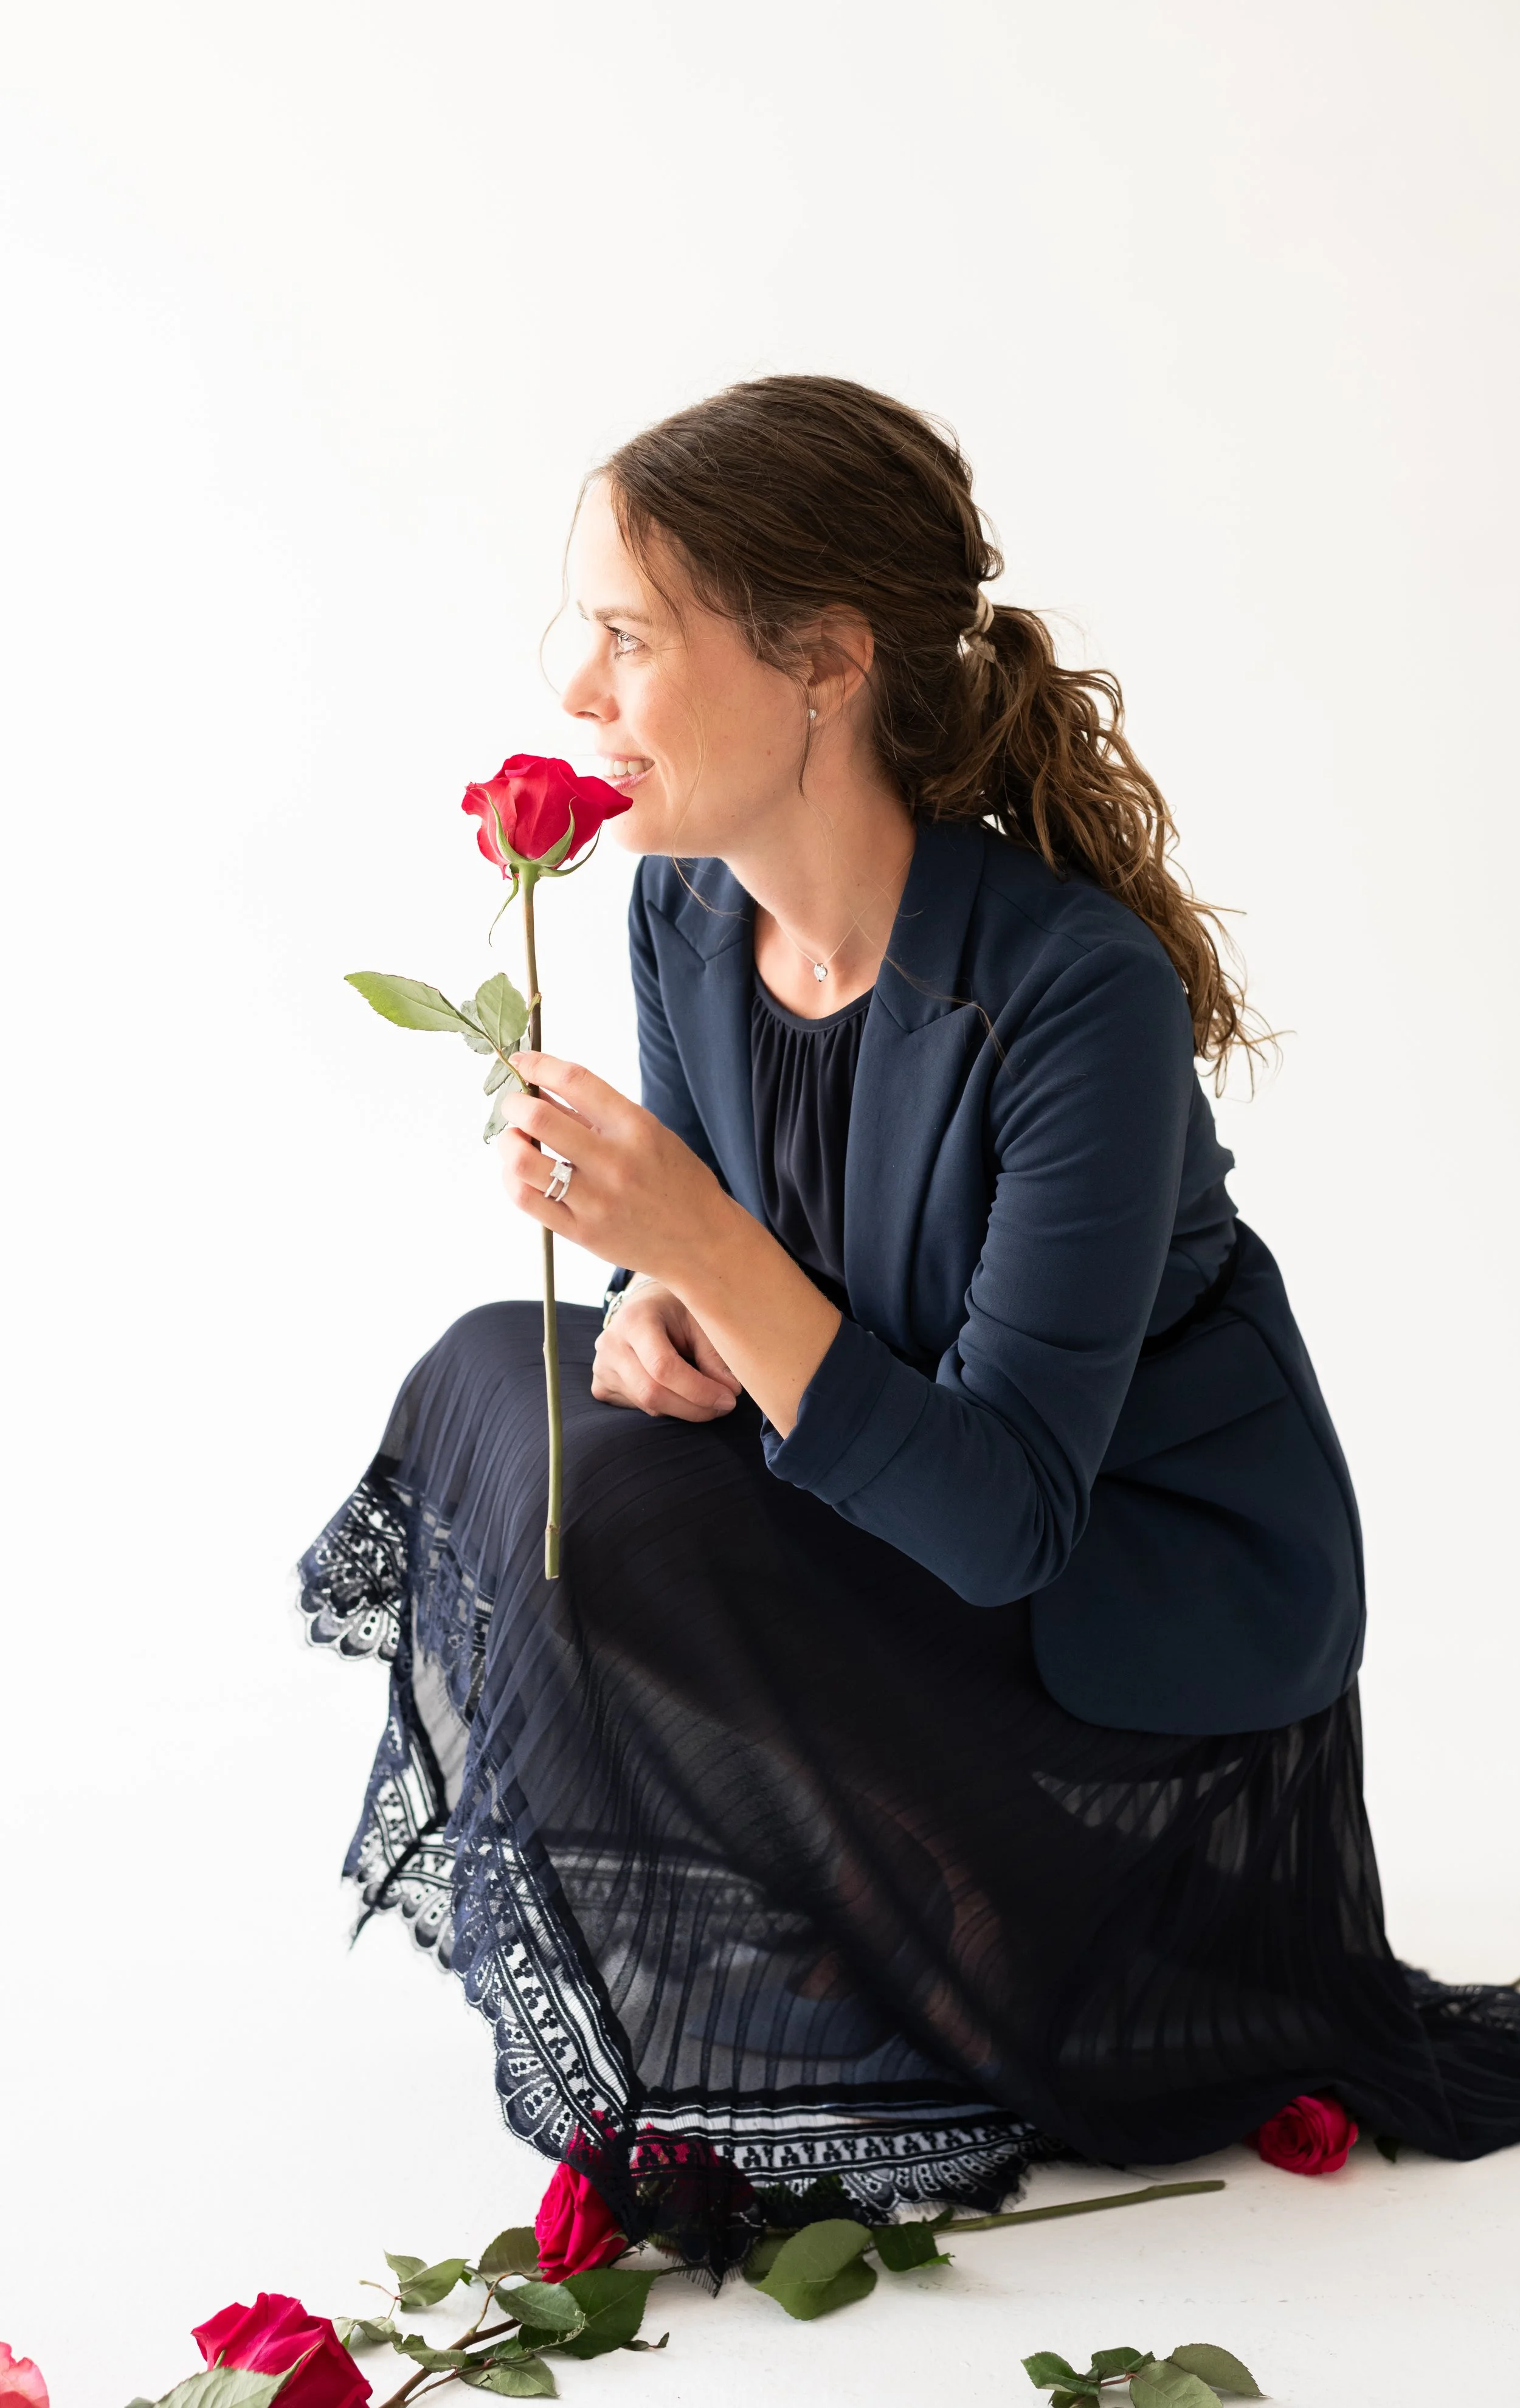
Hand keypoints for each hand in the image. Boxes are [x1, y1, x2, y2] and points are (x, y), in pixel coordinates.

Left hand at [495, 1051, 741, 1288]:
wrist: (702, 1243)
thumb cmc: (679, 1184)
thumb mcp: (651, 1135)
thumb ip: (598, 1115)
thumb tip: (543, 1091)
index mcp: (637, 1127)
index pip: (574, 1080)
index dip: (539, 1064)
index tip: (522, 1061)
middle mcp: (614, 1161)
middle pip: (539, 1118)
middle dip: (514, 1103)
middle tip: (514, 1105)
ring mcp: (595, 1200)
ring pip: (523, 1160)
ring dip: (508, 1141)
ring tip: (515, 1139)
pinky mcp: (580, 1231)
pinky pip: (526, 1199)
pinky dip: (511, 1177)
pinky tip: (519, 1171)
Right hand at [592, 1279, 741, 1420]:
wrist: (645, 1306)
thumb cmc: (676, 1310)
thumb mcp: (699, 1320)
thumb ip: (714, 1354)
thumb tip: (730, 1391)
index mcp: (635, 1320)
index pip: (663, 1367)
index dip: (698, 1390)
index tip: (728, 1398)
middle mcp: (611, 1344)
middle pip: (652, 1393)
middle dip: (694, 1408)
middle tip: (724, 1406)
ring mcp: (602, 1367)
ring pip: (647, 1406)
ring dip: (684, 1409)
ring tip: (707, 1396)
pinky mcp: (601, 1386)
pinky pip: (638, 1409)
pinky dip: (666, 1407)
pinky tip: (678, 1392)